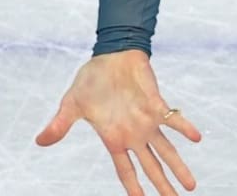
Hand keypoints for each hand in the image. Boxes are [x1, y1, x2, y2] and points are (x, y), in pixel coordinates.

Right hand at [37, 50, 200, 195]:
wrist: (110, 54)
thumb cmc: (91, 79)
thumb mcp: (71, 104)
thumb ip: (60, 125)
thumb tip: (40, 141)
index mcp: (114, 138)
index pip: (125, 171)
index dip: (133, 187)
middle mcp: (133, 135)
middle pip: (151, 167)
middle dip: (163, 186)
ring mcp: (146, 121)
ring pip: (166, 150)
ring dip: (178, 166)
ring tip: (190, 185)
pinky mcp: (156, 103)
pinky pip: (173, 118)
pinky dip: (184, 127)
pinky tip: (196, 138)